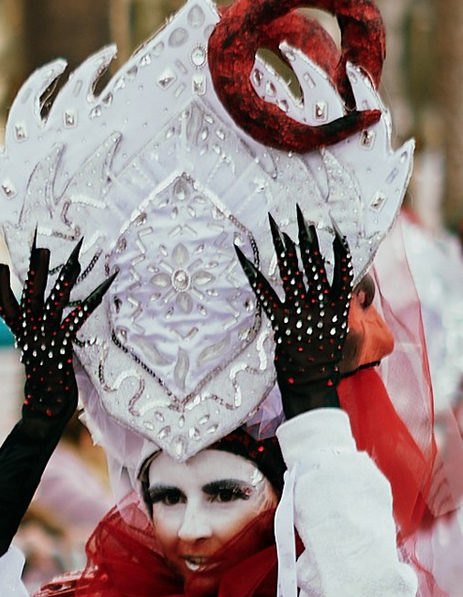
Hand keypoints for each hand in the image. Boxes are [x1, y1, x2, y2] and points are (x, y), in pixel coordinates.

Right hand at [0, 237, 110, 431]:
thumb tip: (39, 318)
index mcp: (19, 332)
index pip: (4, 301)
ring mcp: (44, 338)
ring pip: (52, 302)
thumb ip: (35, 333)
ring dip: (63, 279)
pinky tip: (101, 289)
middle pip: (29, 294)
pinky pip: (75, 320)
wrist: (43, 410)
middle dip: (35, 269)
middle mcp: (28, 332)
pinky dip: (88, 302)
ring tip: (75, 259)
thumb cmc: (42, 381)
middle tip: (41, 244)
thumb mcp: (34, 352)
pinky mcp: (61, 347)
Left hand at [239, 211, 355, 413]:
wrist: (312, 383)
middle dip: (305, 236)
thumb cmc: (327, 356)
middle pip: (313, 263)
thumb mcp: (343, 328)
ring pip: (290, 272)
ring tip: (274, 225)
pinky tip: (243, 256)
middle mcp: (321, 305)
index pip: (343, 269)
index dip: (338, 248)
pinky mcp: (280, 321)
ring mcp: (300, 312)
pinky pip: (264, 292)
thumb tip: (353, 287)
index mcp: (340, 305)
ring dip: (281, 246)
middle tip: (298, 213)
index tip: (332, 228)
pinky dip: (252, 272)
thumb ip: (346, 305)